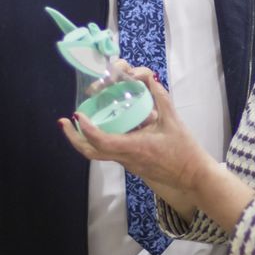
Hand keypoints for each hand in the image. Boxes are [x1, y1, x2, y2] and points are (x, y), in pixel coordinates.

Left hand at [58, 64, 212, 198]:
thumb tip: (149, 78)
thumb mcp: (173, 121)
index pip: (102, 141)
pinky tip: (100, 126)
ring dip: (83, 139)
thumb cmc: (184, 151)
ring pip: (97, 154)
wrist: (192, 176)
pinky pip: (108, 153)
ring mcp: (127, 163)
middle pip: (90, 152)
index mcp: (134, 148)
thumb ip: (161, 98)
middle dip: (73, 138)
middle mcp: (126, 158)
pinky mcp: (131, 164)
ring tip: (76, 123)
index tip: (76, 115)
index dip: (86, 129)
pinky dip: (98, 141)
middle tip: (63, 122)